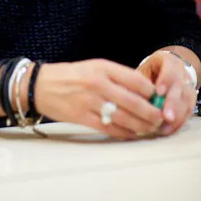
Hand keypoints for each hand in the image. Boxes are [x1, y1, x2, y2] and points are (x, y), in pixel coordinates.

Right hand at [35, 59, 162, 139]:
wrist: (40, 85)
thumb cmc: (70, 75)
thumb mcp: (93, 67)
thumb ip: (116, 76)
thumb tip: (142, 91)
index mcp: (102, 67)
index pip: (135, 80)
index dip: (151, 91)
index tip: (158, 97)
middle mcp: (98, 83)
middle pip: (133, 101)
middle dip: (150, 113)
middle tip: (160, 118)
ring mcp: (90, 101)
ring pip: (123, 118)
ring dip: (140, 126)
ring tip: (149, 128)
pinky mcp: (82, 117)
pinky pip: (109, 128)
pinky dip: (123, 133)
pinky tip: (131, 134)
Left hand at [137, 51, 197, 135]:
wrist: (169, 70)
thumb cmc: (152, 71)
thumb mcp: (144, 70)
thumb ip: (139, 82)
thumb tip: (130, 96)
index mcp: (169, 61)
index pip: (170, 69)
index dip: (165, 81)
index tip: (158, 92)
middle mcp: (182, 72)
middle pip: (180, 87)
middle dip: (172, 103)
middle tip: (165, 116)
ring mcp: (189, 86)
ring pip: (187, 101)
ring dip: (176, 116)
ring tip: (164, 127)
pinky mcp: (191, 100)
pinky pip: (188, 112)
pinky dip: (179, 122)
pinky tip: (168, 129)